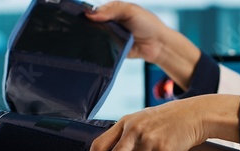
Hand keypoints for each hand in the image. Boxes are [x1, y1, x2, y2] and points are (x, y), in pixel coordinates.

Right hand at [85, 1, 200, 89]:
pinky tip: (94, 48)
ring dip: (93, 38)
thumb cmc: (148, 24)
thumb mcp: (130, 11)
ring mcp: (112, 37)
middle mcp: (112, 24)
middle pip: (94, 24)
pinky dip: (99, 49)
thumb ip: (112, 10)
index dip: (88, 13)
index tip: (80, 16)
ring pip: (97, 37)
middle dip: (88, 26)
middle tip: (80, 28)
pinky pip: (103, 49)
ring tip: (86, 38)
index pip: (96, 11)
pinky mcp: (114, 49)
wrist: (159, 45)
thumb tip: (91, 14)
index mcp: (114, 11)